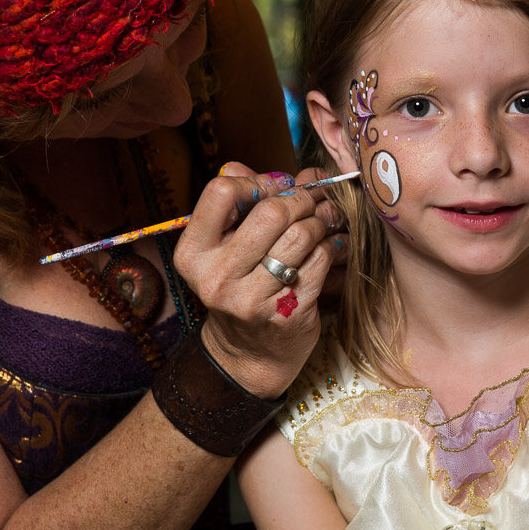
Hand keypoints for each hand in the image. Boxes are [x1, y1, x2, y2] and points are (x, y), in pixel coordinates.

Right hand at [173, 162, 348, 396]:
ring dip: (321, 220)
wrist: (249, 356)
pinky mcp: (287, 313)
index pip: (222, 192)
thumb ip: (243, 206)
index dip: (257, 182)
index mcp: (194, 253)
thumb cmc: (241, 289)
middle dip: (301, 199)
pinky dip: (333, 246)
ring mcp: (252, 298)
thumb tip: (278, 173)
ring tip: (327, 219)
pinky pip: (320, 261)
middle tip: (314, 200)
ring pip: (300, 235)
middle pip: (271, 212)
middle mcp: (217, 276)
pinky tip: (334, 244)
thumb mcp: (225, 250)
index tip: (276, 188)